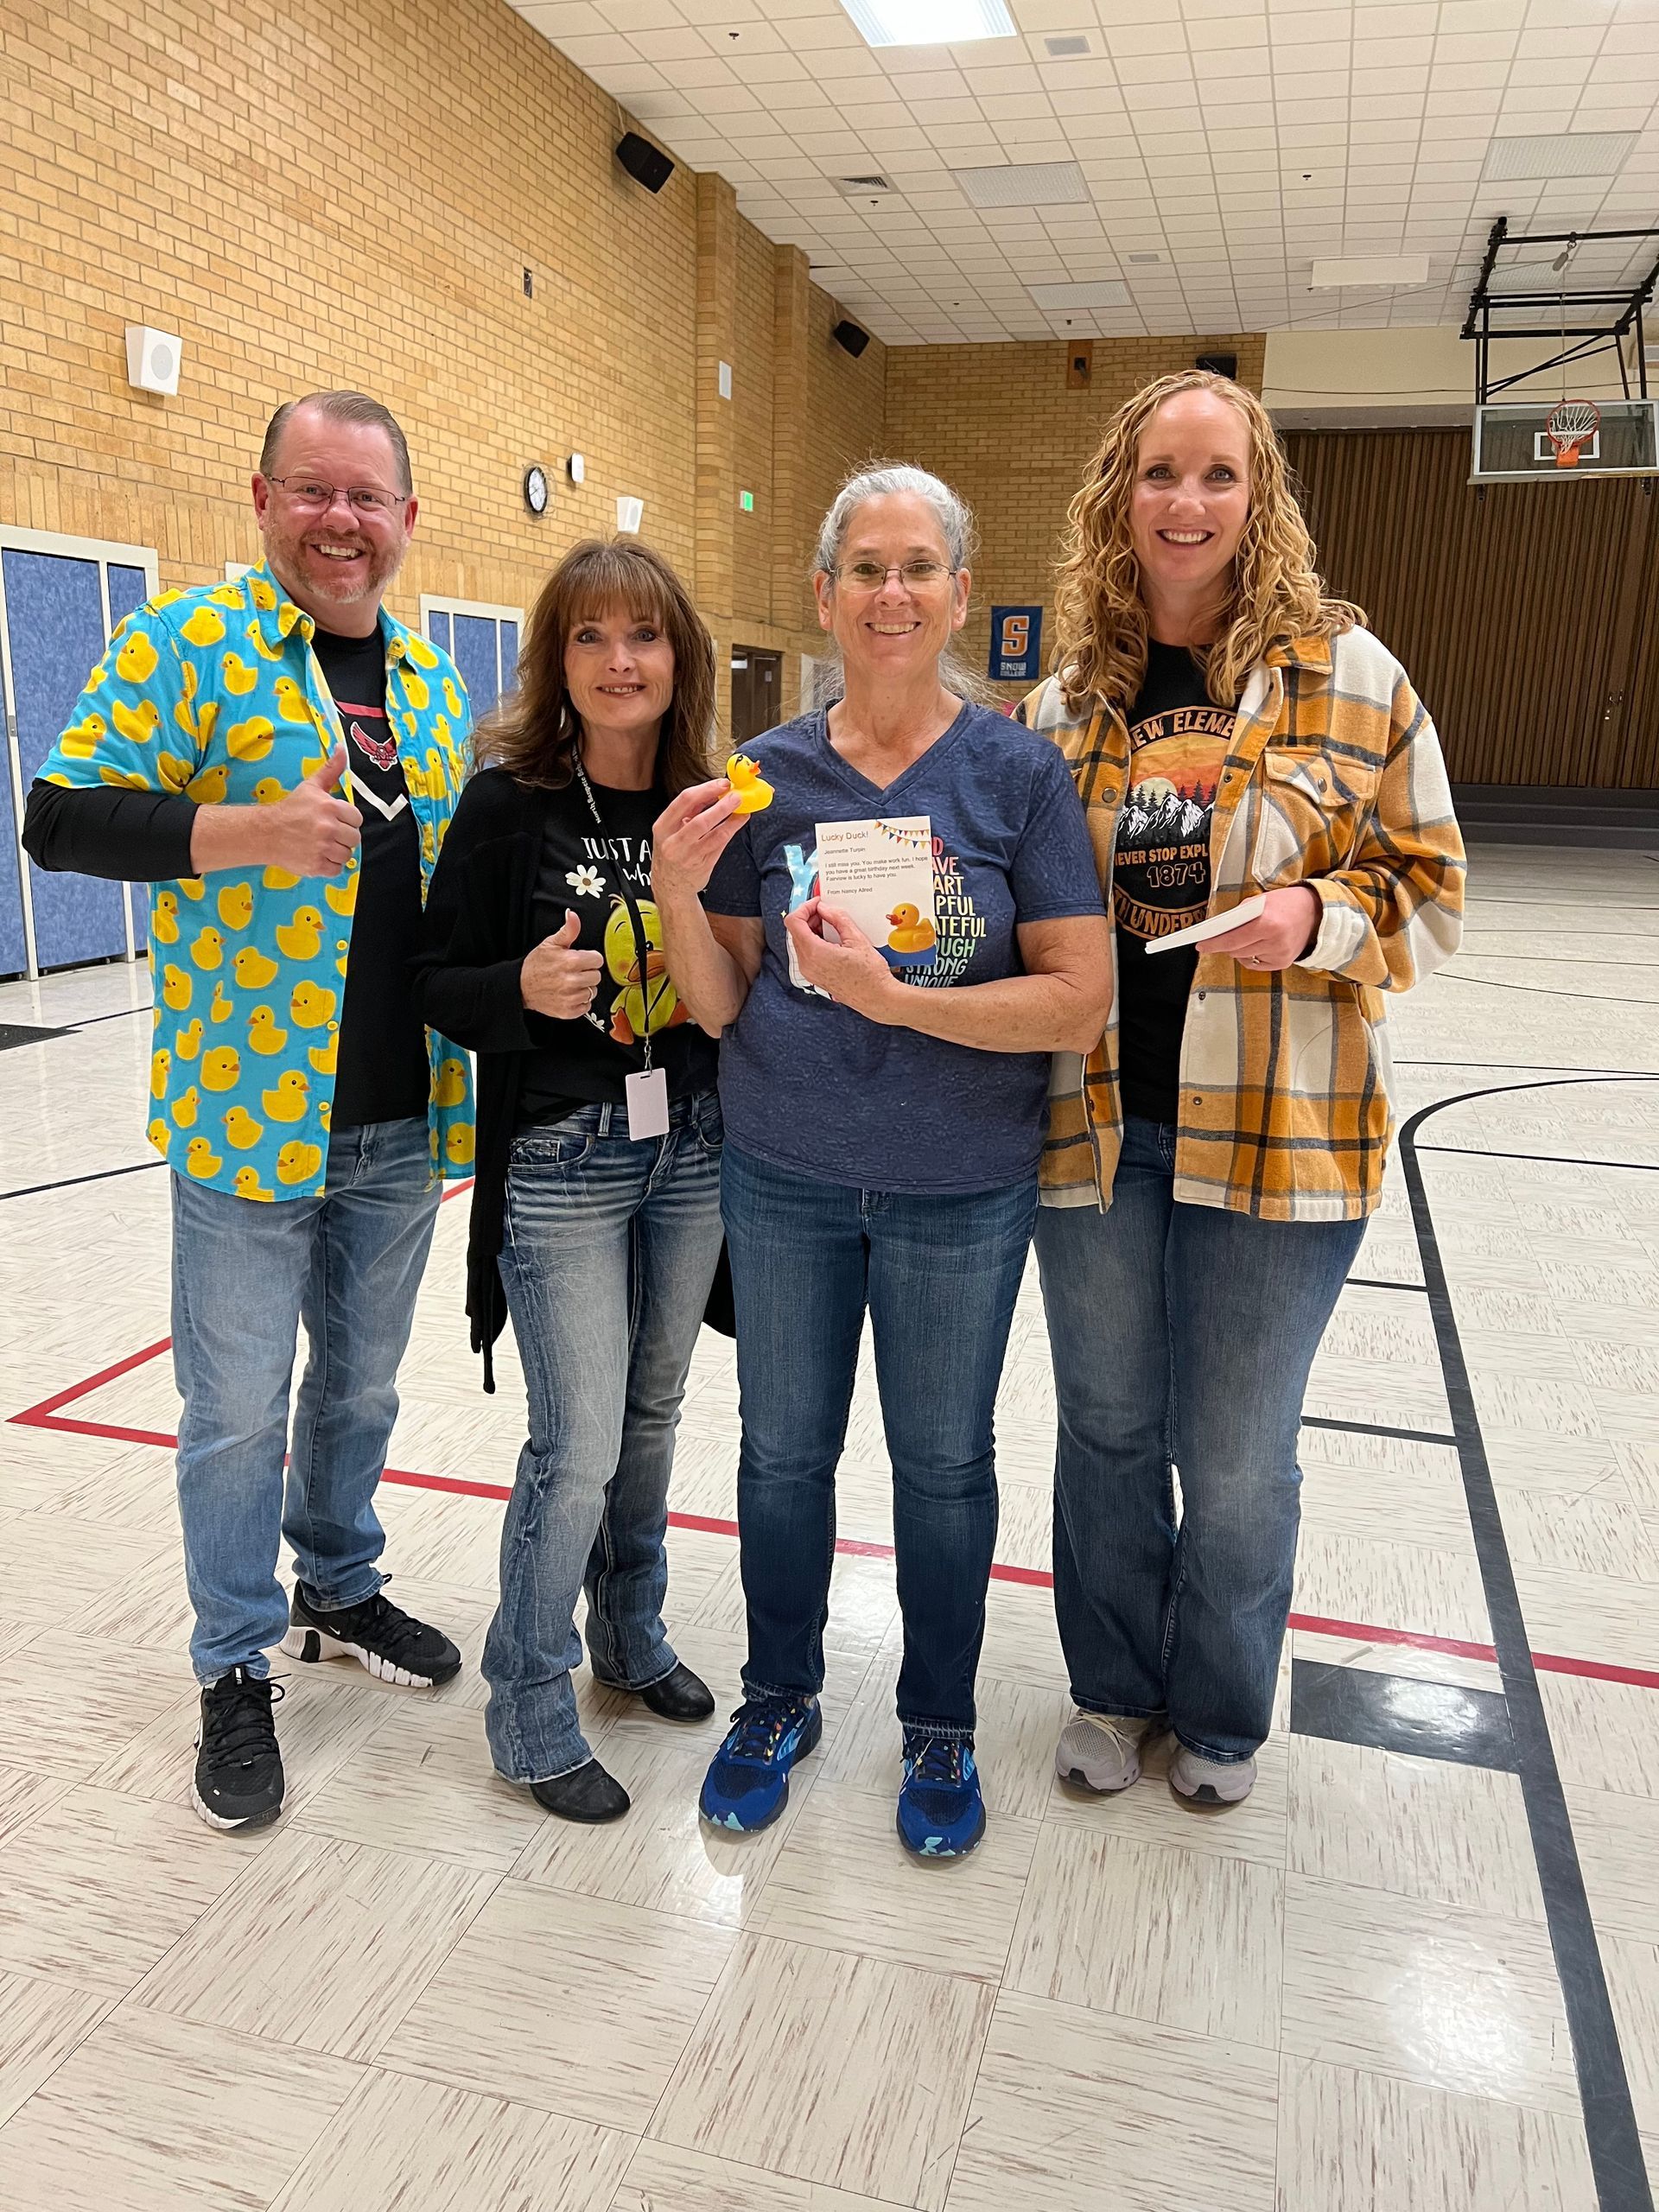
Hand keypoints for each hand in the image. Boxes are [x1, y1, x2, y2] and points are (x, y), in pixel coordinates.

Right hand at [259, 746, 362, 876]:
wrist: (265, 832)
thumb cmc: (290, 809)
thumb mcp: (311, 786)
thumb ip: (331, 769)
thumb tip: (342, 748)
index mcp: (329, 807)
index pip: (357, 819)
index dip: (347, 820)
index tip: (335, 820)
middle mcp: (328, 828)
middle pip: (354, 838)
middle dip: (344, 836)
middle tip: (328, 833)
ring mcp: (322, 848)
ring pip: (347, 854)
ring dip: (337, 851)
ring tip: (323, 844)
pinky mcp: (315, 865)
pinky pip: (336, 869)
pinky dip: (329, 865)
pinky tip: (318, 855)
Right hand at [521, 908, 604, 1018]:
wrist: (520, 986)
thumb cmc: (536, 965)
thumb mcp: (551, 943)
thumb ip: (568, 930)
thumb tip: (572, 915)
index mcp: (570, 961)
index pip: (598, 960)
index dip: (590, 959)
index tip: (581, 960)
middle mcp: (571, 981)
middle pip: (597, 976)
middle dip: (587, 973)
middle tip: (574, 971)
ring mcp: (570, 998)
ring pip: (592, 992)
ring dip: (584, 988)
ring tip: (570, 983)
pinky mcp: (568, 1011)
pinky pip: (586, 1006)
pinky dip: (580, 1002)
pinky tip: (569, 994)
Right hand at [652, 778, 744, 900]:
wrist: (670, 887)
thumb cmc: (672, 853)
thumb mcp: (670, 831)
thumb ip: (688, 813)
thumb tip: (713, 792)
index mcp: (662, 827)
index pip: (684, 801)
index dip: (706, 789)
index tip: (722, 783)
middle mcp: (673, 842)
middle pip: (700, 819)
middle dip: (721, 804)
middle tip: (736, 794)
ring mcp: (688, 856)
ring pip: (714, 833)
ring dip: (730, 817)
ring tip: (742, 806)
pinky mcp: (703, 865)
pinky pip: (720, 844)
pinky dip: (732, 829)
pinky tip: (739, 820)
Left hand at [784, 898, 903, 1021]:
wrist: (875, 997)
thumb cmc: (870, 974)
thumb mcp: (856, 939)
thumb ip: (838, 919)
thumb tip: (825, 908)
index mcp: (814, 953)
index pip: (794, 922)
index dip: (804, 908)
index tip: (818, 904)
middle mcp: (806, 964)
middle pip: (795, 931)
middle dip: (809, 917)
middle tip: (827, 911)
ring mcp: (809, 972)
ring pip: (800, 941)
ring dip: (812, 929)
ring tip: (831, 925)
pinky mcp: (814, 976)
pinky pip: (806, 953)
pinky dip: (814, 941)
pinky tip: (832, 938)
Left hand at [1204, 884, 1321, 971]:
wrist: (1316, 912)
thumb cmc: (1285, 903)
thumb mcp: (1261, 901)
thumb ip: (1239, 915)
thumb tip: (1217, 929)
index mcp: (1268, 923)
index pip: (1232, 939)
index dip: (1213, 943)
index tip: (1200, 945)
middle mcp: (1275, 942)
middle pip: (1235, 950)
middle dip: (1223, 945)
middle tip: (1215, 939)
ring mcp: (1280, 955)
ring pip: (1243, 957)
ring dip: (1237, 949)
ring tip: (1244, 936)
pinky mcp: (1283, 963)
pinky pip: (1255, 964)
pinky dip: (1249, 955)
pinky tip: (1255, 945)